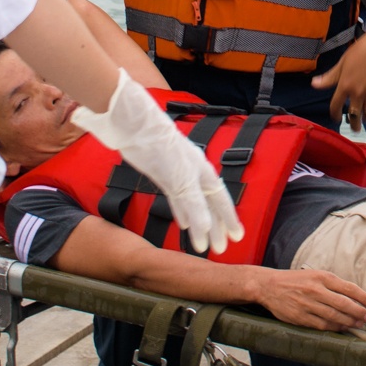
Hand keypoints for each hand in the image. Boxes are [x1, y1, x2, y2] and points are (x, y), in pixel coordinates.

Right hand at [72, 72, 243, 253]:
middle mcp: (195, 167)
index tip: (231, 231)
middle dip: (222, 225)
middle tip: (227, 247)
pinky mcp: (171, 172)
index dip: (224, 212)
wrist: (134, 117)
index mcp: (195, 162)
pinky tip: (195, 231)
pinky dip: (193, 215)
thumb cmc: (145, 133)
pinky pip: (185, 198)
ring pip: (202, 204)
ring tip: (213, 249)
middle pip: (214, 201)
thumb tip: (173, 180)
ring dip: (208, 228)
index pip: (216, 191)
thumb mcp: (164, 153)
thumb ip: (172, 170)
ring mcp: (184, 170)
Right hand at [257, 269, 365, 330]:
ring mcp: (307, 304)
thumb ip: (332, 284)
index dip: (364, 297)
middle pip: (343, 304)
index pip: (348, 288)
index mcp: (321, 277)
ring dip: (349, 322)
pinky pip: (321, 325)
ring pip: (334, 317)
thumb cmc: (295, 280)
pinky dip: (334, 328)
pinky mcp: (300, 317)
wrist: (269, 286)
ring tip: (358, 324)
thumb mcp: (314, 275)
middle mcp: (315, 290)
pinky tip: (342, 328)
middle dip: (359, 312)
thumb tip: (354, 296)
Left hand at [311, 27, 365, 131]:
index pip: (336, 106)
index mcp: (345, 85)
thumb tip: (313, 84)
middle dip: (354, 124)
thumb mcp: (342, 63)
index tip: (336, 118)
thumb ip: (329, 77)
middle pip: (354, 115)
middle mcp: (358, 92)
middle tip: (354, 129)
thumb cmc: (361, 51)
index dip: (335, 114)